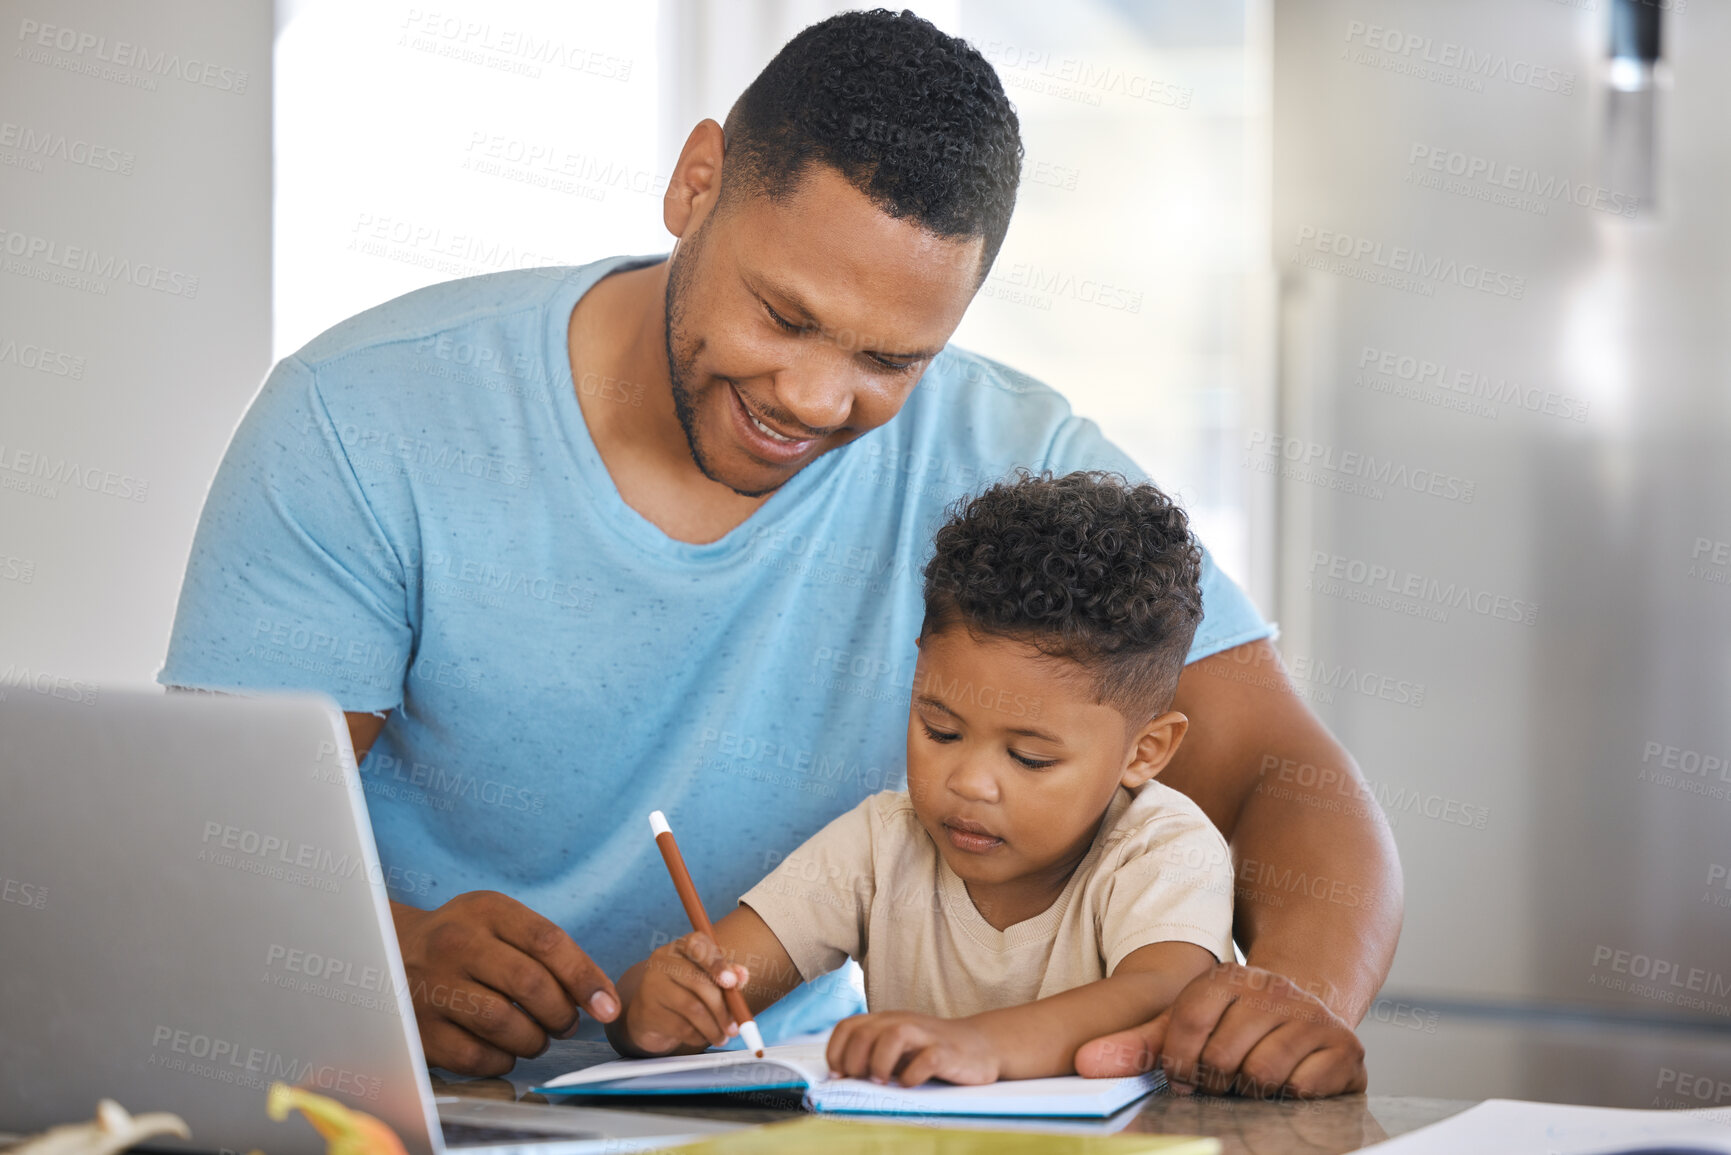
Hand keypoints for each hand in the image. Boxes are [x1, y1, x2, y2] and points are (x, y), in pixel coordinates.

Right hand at [391, 891, 619, 1075]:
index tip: (607, 1005)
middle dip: (561, 1013)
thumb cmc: (465, 940)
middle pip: (529, 984)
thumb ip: (546, 949)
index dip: (585, 977)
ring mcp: (432, 986)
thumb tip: (599, 997)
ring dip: (535, 1039)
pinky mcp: (419, 1028)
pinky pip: (476, 1056)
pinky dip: (503, 1060)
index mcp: (485, 910)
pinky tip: (506, 1050)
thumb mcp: (499, 921)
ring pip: (505, 1024)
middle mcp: (455, 944)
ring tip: (538, 1037)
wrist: (387, 950)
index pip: (547, 942)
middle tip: (566, 1023)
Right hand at [614, 931, 751, 1055]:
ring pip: (691, 1008)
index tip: (732, 983)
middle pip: (698, 982)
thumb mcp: (708, 977)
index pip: (698, 945)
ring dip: (713, 1028)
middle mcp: (663, 960)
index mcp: (682, 946)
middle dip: (722, 1008)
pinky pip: (680, 1027)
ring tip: (723, 1037)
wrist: (651, 1014)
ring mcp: (651, 984)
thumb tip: (742, 976)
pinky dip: (698, 1036)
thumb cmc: (687, 990)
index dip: (717, 963)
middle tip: (735, 1028)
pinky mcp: (647, 1011)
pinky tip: (703, 1038)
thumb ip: (728, 975)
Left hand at [825, 1012, 1000, 1086]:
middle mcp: (902, 1022)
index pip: (848, 1027)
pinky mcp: (946, 1052)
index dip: (836, 1051)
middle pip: (865, 1032)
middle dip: (854, 1060)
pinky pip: (927, 1059)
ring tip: (882, 1082)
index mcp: (886, 1021)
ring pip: (893, 1036)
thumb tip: (840, 1078)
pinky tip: (910, 1084)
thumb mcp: (897, 1049)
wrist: (979, 1045)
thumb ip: (872, 1055)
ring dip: (880, 1062)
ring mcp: (925, 1035)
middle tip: (861, 1080)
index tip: (838, 1075)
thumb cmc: (930, 1051)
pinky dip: (913, 1075)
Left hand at [1073, 963, 1366, 1098]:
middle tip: (1224, 1077)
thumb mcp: (1184, 1027)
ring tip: (1252, 1078)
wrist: (1307, 1013)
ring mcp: (1311, 1015)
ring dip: (1251, 1090)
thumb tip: (1085, 1065)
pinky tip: (1290, 1080)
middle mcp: (1271, 988)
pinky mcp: (1345, 1047)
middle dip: (1216, 1080)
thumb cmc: (1234, 1026)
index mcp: (1226, 978)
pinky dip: (1292, 1094)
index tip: (1184, 1073)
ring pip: (1263, 1075)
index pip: (1185, 1027)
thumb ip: (1136, 1044)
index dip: (1179, 1063)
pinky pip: (1305, 1087)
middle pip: (1223, 1057)